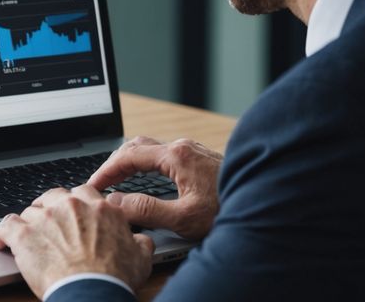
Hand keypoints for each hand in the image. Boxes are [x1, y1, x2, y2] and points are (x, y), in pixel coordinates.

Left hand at [0, 185, 153, 298]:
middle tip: (48, 224)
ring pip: (30, 211)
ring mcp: (44, 218)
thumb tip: (142, 240)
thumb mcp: (140, 257)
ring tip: (29, 240)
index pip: (82, 192)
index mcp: (98, 207)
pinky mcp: (23, 234)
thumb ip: (139, 241)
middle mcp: (70, 206)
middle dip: (49, 208)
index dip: (75, 203)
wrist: (91, 292)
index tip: (72, 212)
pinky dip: (2, 234)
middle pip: (52, 197)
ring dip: (29, 224)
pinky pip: (5, 225)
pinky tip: (2, 242)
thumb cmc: (115, 277)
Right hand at [88, 136, 221, 240]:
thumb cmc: (231, 211)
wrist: (270, 203)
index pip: (128, 156)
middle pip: (137, 146)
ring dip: (132, 162)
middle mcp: (184, 148)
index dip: (106, 170)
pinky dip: (148, 164)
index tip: (93, 184)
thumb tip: (117, 203)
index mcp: (176, 157)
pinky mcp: (203, 159)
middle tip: (102, 181)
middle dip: (115, 162)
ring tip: (120, 180)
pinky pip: (166, 155)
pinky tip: (149, 179)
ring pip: (152, 149)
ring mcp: (195, 151)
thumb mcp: (185, 218)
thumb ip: (146, 210)